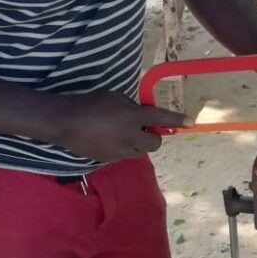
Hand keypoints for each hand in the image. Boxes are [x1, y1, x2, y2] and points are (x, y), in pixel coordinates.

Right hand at [49, 92, 193, 162]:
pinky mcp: (108, 160)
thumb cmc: (91, 103)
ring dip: (137, 143)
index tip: (191, 123)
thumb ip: (132, 107)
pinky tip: (108, 140)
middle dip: (153, 137)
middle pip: (154, 144)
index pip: (161, 119)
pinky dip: (122, 148)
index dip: (177, 120)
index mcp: (133, 118)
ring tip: (122, 133)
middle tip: (143, 128)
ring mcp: (120, 151)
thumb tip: (141, 114)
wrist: (65, 122)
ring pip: (139, 151)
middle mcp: (130, 137)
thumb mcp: (115, 97)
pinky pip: (123, 155)